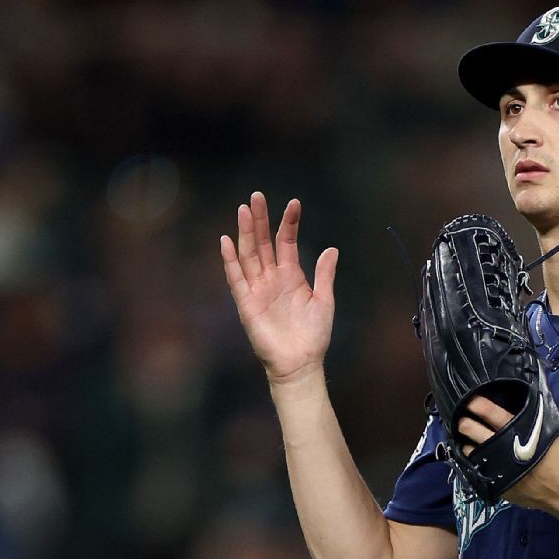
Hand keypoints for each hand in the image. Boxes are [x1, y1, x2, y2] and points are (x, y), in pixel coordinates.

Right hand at [221, 192, 338, 383]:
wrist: (301, 363)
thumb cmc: (313, 335)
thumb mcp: (324, 301)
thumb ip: (324, 274)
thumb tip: (331, 248)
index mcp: (291, 275)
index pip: (286, 242)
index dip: (289, 222)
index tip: (294, 202)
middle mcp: (271, 278)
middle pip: (263, 242)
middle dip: (260, 219)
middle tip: (257, 196)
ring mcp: (258, 289)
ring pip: (249, 255)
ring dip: (245, 233)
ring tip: (243, 210)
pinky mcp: (247, 304)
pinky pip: (236, 279)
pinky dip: (230, 261)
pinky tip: (227, 242)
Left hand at [457, 396, 558, 508]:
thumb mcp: (551, 429)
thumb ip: (535, 414)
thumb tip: (525, 399)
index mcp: (517, 432)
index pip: (492, 413)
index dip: (478, 405)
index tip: (470, 400)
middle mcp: (501, 449)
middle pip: (474, 431)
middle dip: (465, 422)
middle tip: (462, 418)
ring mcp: (495, 468)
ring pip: (470, 451)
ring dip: (467, 443)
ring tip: (466, 438)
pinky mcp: (494, 484)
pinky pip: (476, 470)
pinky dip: (474, 461)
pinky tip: (476, 456)